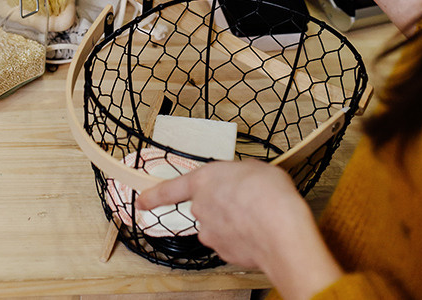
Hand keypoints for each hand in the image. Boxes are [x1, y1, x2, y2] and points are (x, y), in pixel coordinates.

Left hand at [136, 161, 341, 298]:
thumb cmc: (269, 193)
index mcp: (204, 180)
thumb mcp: (254, 167)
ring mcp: (210, 233)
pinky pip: (230, 242)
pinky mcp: (223, 252)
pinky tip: (258, 233)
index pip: (170, 189)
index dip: (154, 196)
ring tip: (258, 217)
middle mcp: (201, 207)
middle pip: (205, 206)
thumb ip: (238, 174)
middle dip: (221, 205)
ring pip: (218, 225)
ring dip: (233, 222)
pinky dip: (242, 239)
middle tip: (247, 200)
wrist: (281, 230)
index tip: (140, 202)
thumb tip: (241, 181)